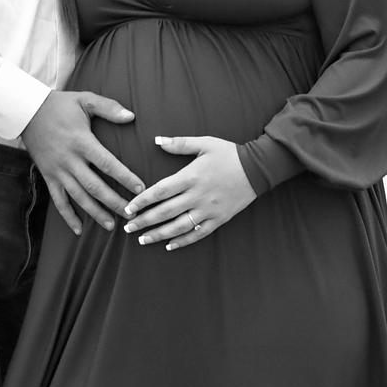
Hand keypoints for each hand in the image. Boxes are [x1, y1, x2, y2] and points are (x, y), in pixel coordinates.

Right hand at [22, 91, 144, 234]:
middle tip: (132, 214)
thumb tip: (131, 116)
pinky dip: (68, 216)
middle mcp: (69, 160)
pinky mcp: (48, 176)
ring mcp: (57, 171)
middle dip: (114, 202)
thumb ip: (109, 108)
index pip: (107, 164)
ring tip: (112, 225)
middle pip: (95, 187)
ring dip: (95, 213)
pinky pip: (58, 200)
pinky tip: (79, 229)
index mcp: (81, 142)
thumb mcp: (84, 99)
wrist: (26, 111)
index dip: (125, 177)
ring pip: (78, 197)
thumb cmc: (59, 105)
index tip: (140, 189)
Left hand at [123, 136, 255, 251]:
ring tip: (142, 239)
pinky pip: (198, 233)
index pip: (160, 191)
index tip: (129, 208)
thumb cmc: (229, 153)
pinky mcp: (219, 219)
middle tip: (128, 228)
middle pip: (165, 212)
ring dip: (158, 234)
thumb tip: (157, 140)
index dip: (142, 200)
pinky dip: (183, 241)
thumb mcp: (205, 143)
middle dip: (144, 221)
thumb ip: (180, 143)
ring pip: (178, 226)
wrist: (258, 168)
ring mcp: (208, 210)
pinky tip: (169, 246)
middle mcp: (197, 195)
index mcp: (191, 176)